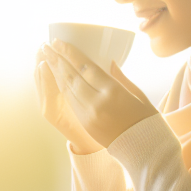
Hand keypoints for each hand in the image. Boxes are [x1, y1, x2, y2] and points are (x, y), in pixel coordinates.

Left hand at [41, 39, 156, 148]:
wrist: (143, 148)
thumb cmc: (145, 119)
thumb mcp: (137, 93)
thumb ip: (120, 77)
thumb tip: (108, 61)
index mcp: (113, 92)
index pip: (85, 67)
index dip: (70, 53)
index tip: (59, 41)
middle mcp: (97, 103)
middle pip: (71, 76)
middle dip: (56, 59)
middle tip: (46, 45)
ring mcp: (88, 115)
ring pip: (66, 89)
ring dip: (54, 71)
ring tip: (45, 57)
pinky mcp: (84, 123)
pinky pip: (69, 101)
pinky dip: (60, 86)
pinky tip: (55, 76)